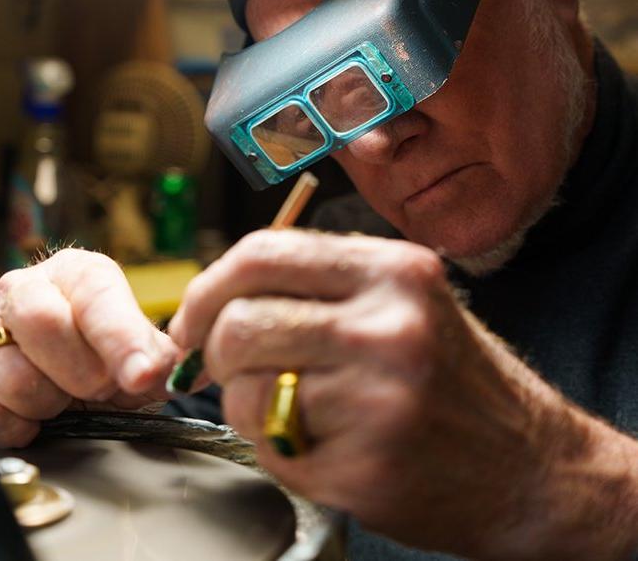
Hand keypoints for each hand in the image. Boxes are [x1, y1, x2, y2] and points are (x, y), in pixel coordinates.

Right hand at [0, 249, 177, 447]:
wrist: (56, 366)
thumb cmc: (102, 353)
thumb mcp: (139, 350)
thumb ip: (166, 359)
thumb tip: (192, 373)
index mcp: (82, 274)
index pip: (99, 299)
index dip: (122, 339)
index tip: (143, 374)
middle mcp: (29, 287)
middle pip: (45, 324)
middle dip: (82, 373)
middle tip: (101, 389)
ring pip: (12, 373)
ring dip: (51, 402)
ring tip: (66, 397)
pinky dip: (17, 423)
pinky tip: (36, 413)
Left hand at [169, 229, 637, 560]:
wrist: (528, 465)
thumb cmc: (452, 378)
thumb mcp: (404, 303)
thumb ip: (321, 287)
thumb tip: (221, 294)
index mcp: (393, 270)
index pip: (262, 252)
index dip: (207, 288)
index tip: (191, 321)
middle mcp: (389, 325)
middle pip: (239, 323)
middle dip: (213, 352)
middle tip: (225, 370)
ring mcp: (379, 399)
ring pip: (243, 390)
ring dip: (245, 404)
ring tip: (287, 409)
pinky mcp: (367, 467)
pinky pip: (271, 447)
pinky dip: (276, 447)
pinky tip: (320, 445)